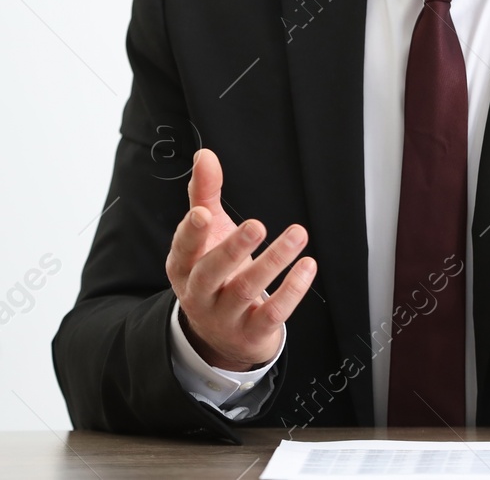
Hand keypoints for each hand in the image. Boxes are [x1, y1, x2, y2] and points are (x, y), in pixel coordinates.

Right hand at [165, 148, 314, 370]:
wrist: (222, 335)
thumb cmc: (215, 273)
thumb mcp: (207, 234)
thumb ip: (204, 194)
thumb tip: (205, 155)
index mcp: (184, 267)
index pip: (182, 249)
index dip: (191, 233)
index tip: (203, 213)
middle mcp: (199, 294)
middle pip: (210, 273)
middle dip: (232, 249)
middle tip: (256, 225)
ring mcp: (225, 316)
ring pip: (246, 291)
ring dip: (273, 262)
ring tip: (296, 235)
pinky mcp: (251, 333)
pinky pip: (272, 313)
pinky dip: (291, 290)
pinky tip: (307, 266)